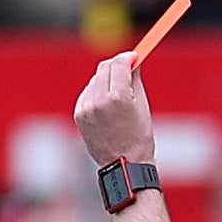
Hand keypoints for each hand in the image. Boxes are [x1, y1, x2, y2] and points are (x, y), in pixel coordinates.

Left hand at [72, 53, 154, 168]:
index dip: (127, 57)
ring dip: (106, 80)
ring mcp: (86, 108)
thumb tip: (133, 60)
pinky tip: (106, 106)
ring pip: (95, 80)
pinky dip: (96, 93)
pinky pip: (87, 93)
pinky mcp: (79, 114)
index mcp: (118, 97)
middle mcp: (99, 101)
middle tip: (126, 71)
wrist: (123, 164)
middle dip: (116, 66)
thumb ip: (135, 78)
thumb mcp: (142, 105)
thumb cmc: (138, 137)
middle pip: (105, 68)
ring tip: (117, 96)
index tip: (134, 57)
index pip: (119, 63)